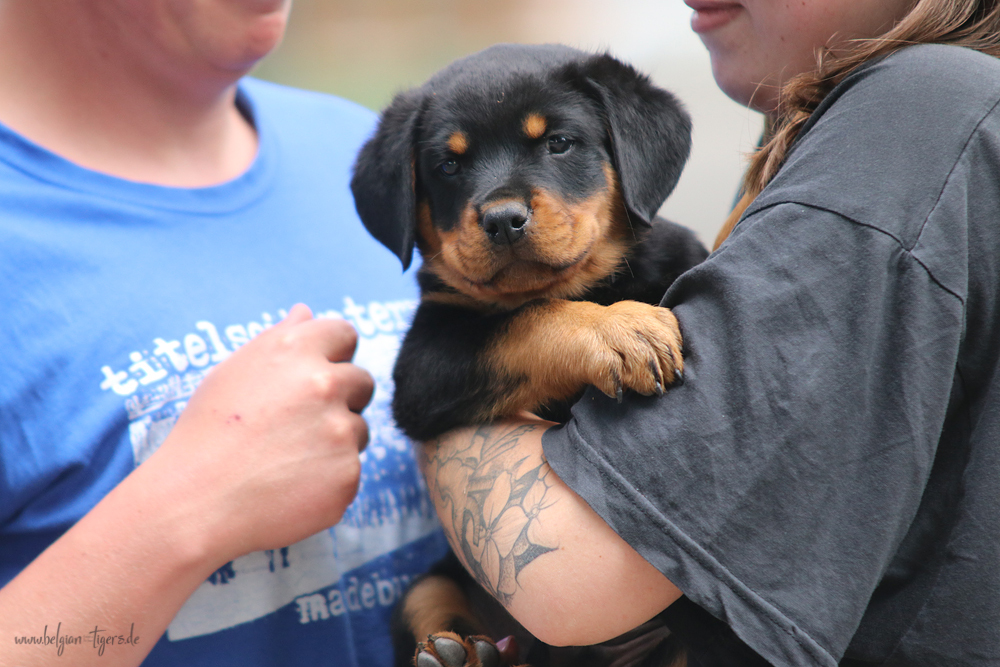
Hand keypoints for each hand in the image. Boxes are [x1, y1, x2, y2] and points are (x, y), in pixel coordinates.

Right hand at [140, 303, 373, 564]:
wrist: (193, 504)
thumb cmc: (206, 434)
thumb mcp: (232, 372)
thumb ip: (279, 338)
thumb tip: (306, 312)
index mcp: (296, 350)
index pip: (345, 333)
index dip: (333, 355)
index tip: (316, 375)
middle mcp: (324, 383)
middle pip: (363, 382)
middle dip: (342, 399)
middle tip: (298, 425)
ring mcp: (340, 430)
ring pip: (359, 429)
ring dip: (335, 441)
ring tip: (286, 458)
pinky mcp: (348, 474)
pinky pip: (350, 470)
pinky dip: (328, 480)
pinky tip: (290, 486)